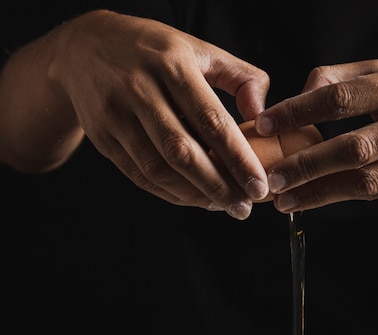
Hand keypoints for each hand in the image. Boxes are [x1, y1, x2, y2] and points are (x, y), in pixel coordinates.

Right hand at [0, 10, 269, 218]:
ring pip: (158, 169)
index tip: (258, 185)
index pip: (211, 120)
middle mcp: (140, 89)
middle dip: (217, 186)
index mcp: (172, 64)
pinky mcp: (103, 137)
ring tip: (222, 206)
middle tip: (243, 207)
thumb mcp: (198, 49)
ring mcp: (117, 115)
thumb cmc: (152, 51)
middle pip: (182, 151)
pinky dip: (169, 193)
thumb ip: (239, 76)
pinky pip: (140, 176)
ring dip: (194, 195)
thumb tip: (261, 115)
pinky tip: (194, 198)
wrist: (82, 49)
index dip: (238, 158)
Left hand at [254, 58, 377, 211]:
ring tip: (285, 200)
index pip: (341, 98)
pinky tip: (315, 199)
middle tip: (271, 178)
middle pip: (354, 148)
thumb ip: (344, 79)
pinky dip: (343, 198)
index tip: (264, 125)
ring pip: (366, 182)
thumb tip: (298, 97)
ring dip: (319, 193)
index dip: (298, 112)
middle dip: (306, 166)